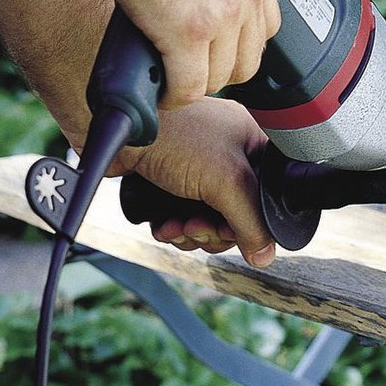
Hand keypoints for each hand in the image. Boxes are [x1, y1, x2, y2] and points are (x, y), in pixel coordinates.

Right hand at [72, 0, 280, 108]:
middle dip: (223, 70)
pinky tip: (161, 93)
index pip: (267, 21)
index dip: (241, 43)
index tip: (220, 49)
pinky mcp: (187, 34)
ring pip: (222, 77)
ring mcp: (222, 14)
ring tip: (174, 83)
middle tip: (195, 71)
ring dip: (197, 85)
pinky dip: (174, 96)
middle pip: (251, 57)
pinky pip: (189, 86)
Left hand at [114, 97, 275, 266]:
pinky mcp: (171, 183)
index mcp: (252, 144)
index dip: (251, 222)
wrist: (117, 129)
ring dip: (193, 233)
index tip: (231, 231)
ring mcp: (199, 170)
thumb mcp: (226, 178)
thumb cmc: (173, 132)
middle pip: (238, 215)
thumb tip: (265, 255)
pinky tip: (165, 226)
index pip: (268, 196)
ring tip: (178, 226)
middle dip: (215, 230)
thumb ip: (251, 220)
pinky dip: (175, 229)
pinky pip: (184, 218)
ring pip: (210, 221)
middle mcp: (228, 156)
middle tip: (199, 227)